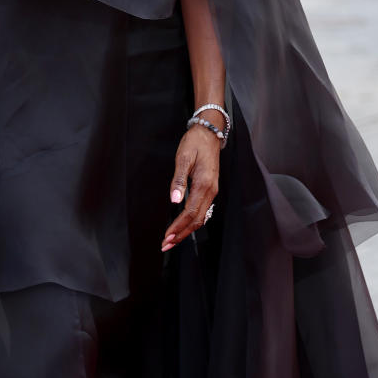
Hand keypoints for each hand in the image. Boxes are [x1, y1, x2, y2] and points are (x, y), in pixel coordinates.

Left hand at [162, 125, 219, 251]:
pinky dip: (192, 222)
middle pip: (197, 220)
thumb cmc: (194, 143)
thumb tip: (174, 200)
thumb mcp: (183, 158)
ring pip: (201, 217)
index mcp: (203, 185)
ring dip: (186, 231)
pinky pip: (203, 211)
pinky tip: (183, 226)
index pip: (190, 213)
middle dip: (181, 234)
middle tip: (166, 244)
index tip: (166, 236)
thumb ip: (179, 180)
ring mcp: (212, 191)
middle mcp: (211, 191)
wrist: (209, 133)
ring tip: (172, 239)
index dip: (178, 227)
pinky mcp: (210, 189)